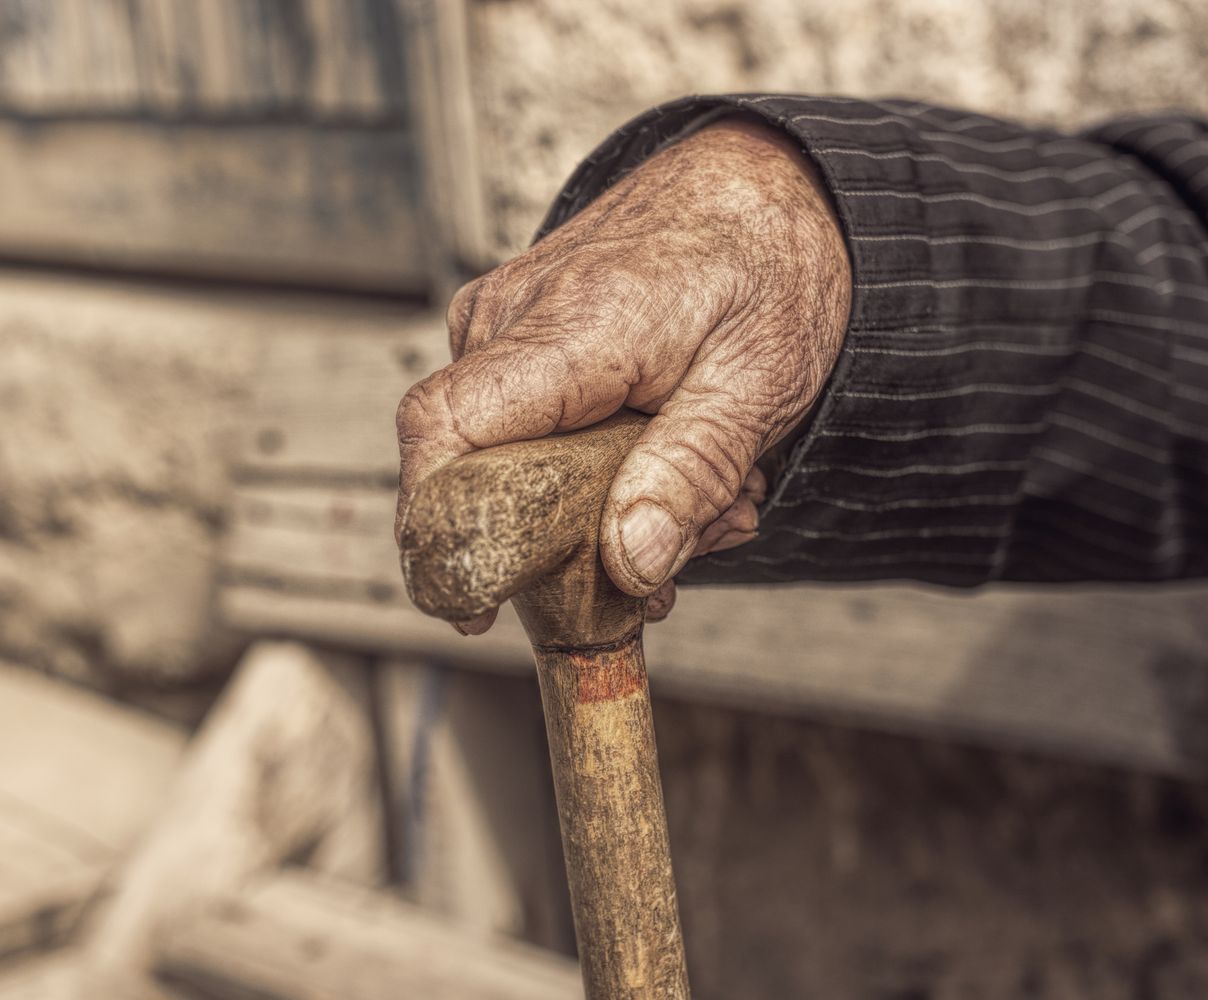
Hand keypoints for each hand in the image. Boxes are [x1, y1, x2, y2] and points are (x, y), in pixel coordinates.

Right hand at [395, 117, 850, 630]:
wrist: (769, 187)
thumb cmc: (767, 265)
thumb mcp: (761, 381)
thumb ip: (692, 473)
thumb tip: (630, 564)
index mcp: (568, 324)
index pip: (445, 427)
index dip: (438, 528)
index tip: (472, 604)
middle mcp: (511, 316)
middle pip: (482, 470)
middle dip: (574, 538)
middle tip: (688, 542)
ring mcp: (503, 323)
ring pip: (512, 462)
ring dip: (605, 503)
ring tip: (709, 489)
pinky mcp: (515, 338)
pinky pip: (528, 431)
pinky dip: (598, 468)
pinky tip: (671, 457)